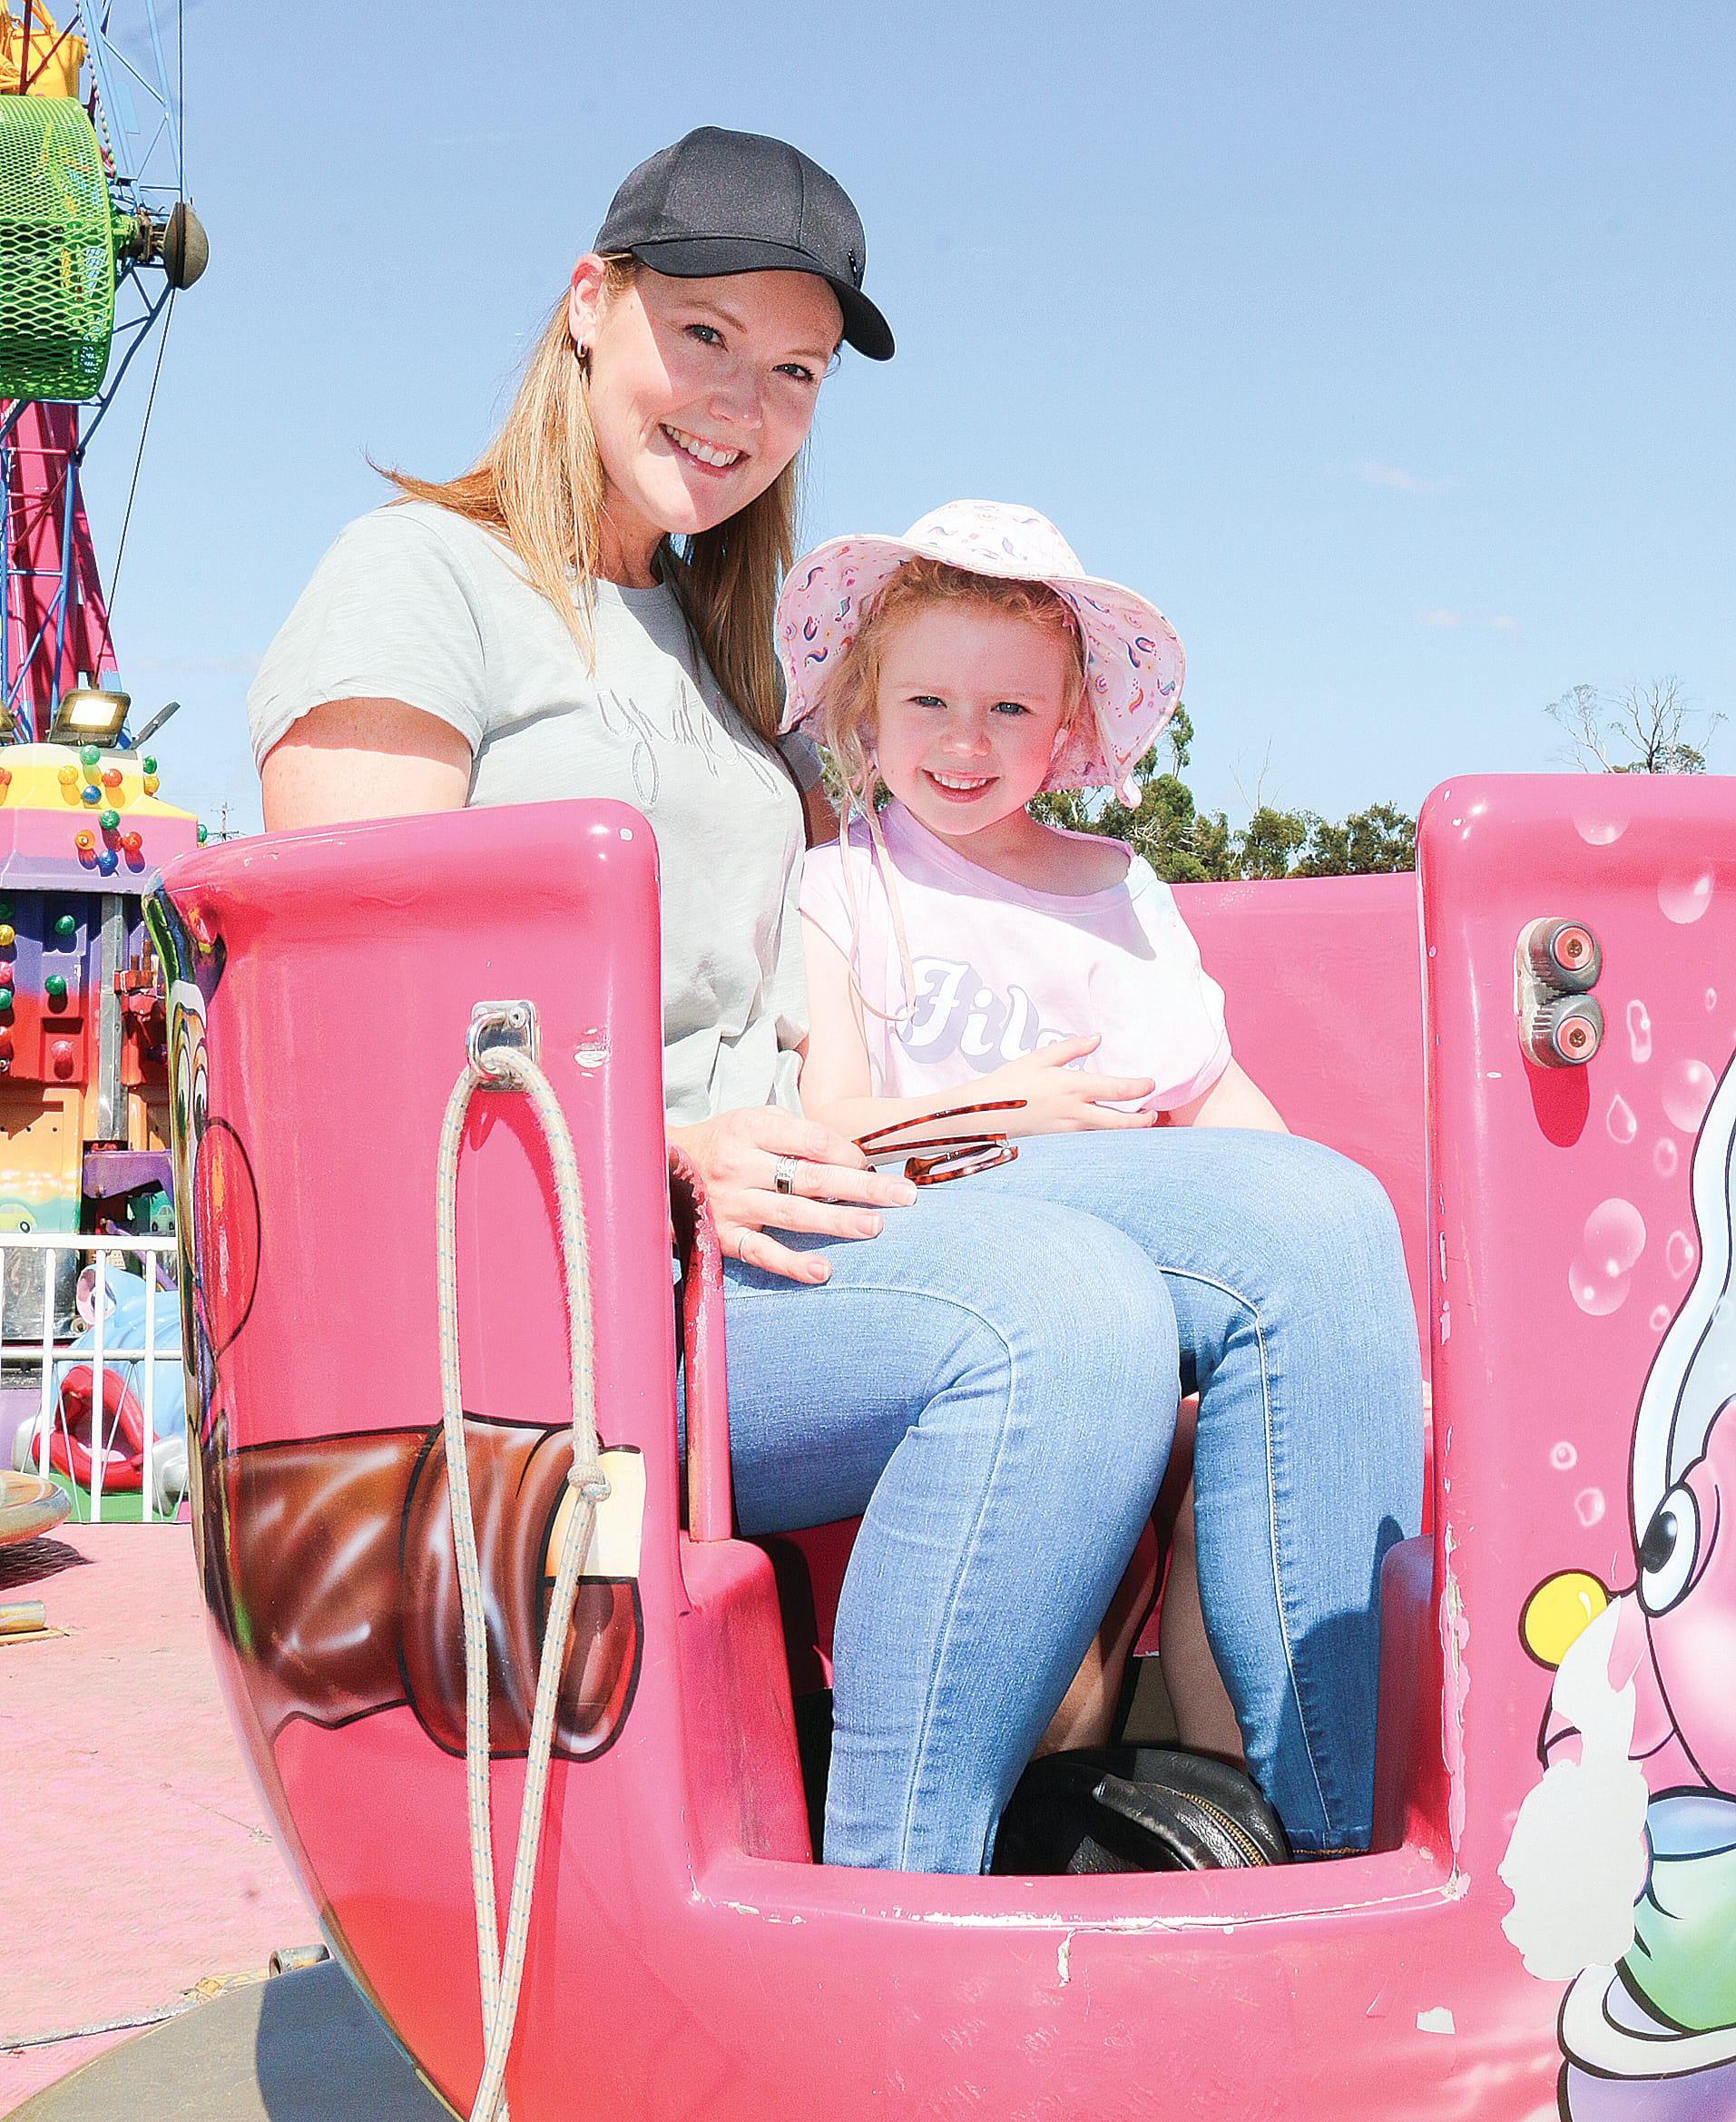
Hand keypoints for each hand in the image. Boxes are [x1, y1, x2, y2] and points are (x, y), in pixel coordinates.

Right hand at [668, 1107, 917, 1285]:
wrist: (656, 1168)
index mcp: (750, 1127)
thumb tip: (853, 1156)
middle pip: (812, 1176)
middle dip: (862, 1187)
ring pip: (793, 1214)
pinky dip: (792, 1264)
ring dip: (837, 1222)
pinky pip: (761, 1253)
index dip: (849, 1153)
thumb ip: (796, 1133)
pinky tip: (823, 1271)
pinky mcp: (721, 1237)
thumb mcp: (752, 1121)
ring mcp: (730, 1203)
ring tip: (875, 1227)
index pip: (812, 1141)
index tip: (874, 1165)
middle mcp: (739, 1164)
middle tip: (903, 1196)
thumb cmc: (723, 1142)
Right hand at [978, 1036, 1159, 1133]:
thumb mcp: (1040, 1057)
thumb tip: (1097, 1039)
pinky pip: (1091, 1138)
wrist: (984, 1113)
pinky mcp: (1060, 1140)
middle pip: (1122, 1122)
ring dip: (1127, 1129)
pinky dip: (1106, 1134)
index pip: (1120, 1090)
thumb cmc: (1010, 1082)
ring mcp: (1069, 1130)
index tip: (1151, 1084)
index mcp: (1074, 1086)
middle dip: (1144, 1120)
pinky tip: (1108, 1128)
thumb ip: (1072, 1048)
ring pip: (1109, 1133)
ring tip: (1139, 1121)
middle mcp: (1076, 1111)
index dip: (1141, 1088)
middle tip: (1155, 1114)